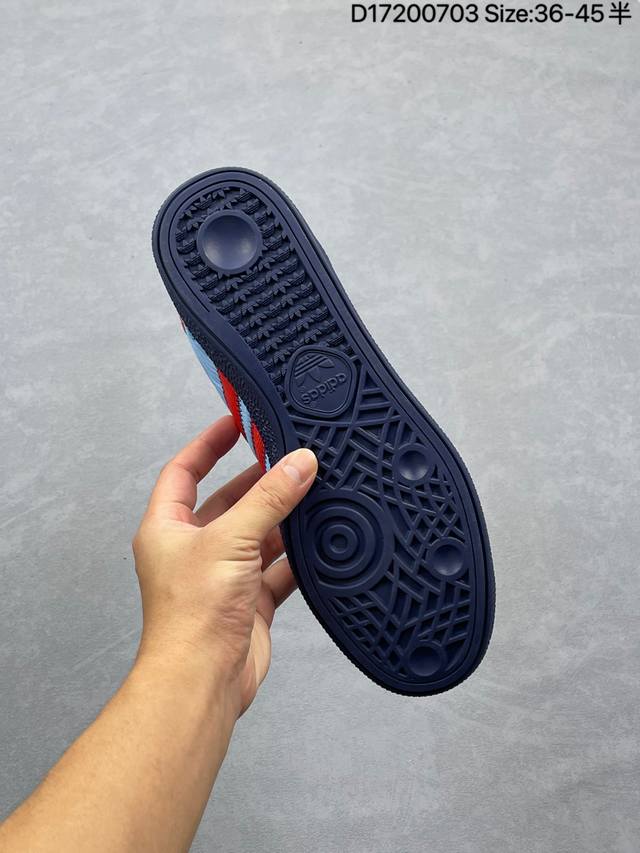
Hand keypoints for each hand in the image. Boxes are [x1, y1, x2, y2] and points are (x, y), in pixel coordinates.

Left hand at [132, 416, 316, 715]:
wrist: (202, 681)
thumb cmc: (191, 616)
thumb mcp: (231, 540)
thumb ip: (268, 499)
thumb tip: (298, 463)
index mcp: (167, 528)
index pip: (184, 471)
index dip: (208, 443)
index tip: (236, 421)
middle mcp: (193, 549)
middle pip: (229, 501)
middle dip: (259, 481)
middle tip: (290, 456)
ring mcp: (222, 575)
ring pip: (257, 533)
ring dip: (282, 517)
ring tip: (312, 491)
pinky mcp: (248, 601)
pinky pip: (277, 568)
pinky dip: (297, 556)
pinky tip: (319, 541)